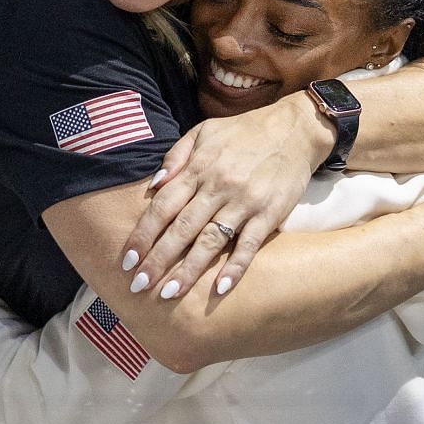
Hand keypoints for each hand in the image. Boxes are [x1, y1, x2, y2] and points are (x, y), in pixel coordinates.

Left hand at [121, 94, 332, 301]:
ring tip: (169, 294)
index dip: (143, 234)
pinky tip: (219, 288)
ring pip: (211, 240)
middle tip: (139, 285)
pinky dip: (235, 267)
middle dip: (158, 259)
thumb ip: (177, 156)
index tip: (127, 259)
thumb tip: (152, 185)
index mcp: (200, 168)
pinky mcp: (270, 214)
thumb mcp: (204, 132)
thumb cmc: (245, 132)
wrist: (295, 129)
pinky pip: (249, 245)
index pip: (163, 205)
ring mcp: (245, 202)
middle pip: (182, 228)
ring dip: (189, 270)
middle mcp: (219, 186)